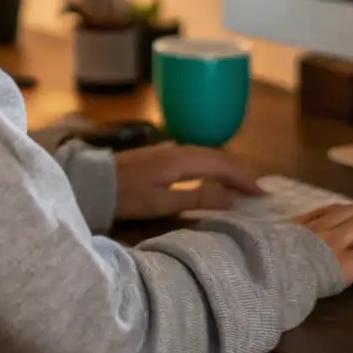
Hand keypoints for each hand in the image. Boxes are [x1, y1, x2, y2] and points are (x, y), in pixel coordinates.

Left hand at [113, 143, 264, 220]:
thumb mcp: (161, 203)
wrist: (91, 181)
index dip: (244, 180)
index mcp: (182, 160)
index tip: (261, 195)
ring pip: (207, 155)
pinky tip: (211, 179)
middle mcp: (179, 149)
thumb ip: (196, 199)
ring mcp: (168, 149)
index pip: (222, 165)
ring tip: (239, 187)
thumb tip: (231, 198)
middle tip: (256, 192)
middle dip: (239, 173)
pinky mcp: (160, 155)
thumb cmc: (125, 196)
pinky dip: (210, 167)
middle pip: (217, 157)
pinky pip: (195, 157)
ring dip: (225, 169)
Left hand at [294, 202, 352, 285]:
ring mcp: (317, 226)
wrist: (261, 274)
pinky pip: (326, 208)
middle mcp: (334, 239)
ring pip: (351, 210)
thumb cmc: (292, 290)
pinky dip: (342, 211)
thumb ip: (348, 272)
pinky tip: (344, 215)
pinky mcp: (301, 221)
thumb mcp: (328, 289)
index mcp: (343, 261)